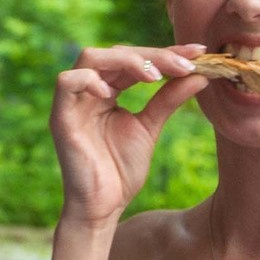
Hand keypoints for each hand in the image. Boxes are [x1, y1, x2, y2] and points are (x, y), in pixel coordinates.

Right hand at [51, 45, 205, 227]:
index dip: (165, 53)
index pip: (134, 59)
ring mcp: (72, 102)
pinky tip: (114, 93)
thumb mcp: (150, 127)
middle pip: (115, 52)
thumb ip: (168, 99)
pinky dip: (89, 80)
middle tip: (184, 64)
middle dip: (152, 55)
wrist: (104, 207)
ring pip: (90, 58)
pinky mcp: (60, 117)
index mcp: (107, 90)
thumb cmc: (121, 170)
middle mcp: (88, 90)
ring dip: (125, 61)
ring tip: (154, 76)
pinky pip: (66, 83)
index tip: (198, 53)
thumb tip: (199, 74)